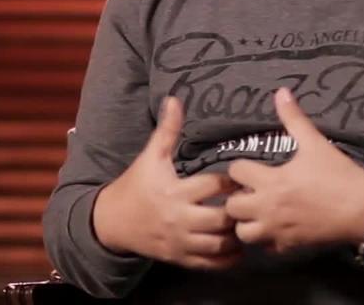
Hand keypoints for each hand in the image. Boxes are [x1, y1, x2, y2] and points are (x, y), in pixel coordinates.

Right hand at [92, 96, 241, 268]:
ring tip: (246, 223)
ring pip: (220, 245)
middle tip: (250, 203)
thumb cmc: (137, 183)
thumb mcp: (151, 156)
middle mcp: (179, 219)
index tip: (241, 177)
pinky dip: (229, 258)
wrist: (113, 221)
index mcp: (174, 191)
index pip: (214, 187)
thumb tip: (175, 99)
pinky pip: (212, 264)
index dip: (231, 182)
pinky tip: (237, 245)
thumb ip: (167, 130)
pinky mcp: (181, 259)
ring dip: (237, 236)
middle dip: (239, 211)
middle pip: (222, 219)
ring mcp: (181, 242)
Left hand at [225, 88, 363, 253]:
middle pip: (232, 207)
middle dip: (237, 197)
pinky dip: (264, 239)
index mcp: (272, 181)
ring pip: (243, 233)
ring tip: (257, 211)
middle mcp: (269, 208)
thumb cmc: (339, 175)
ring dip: (246, 222)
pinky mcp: (289, 246)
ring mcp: (278, 230)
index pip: (235, 173)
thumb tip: (281, 92)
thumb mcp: (315, 143)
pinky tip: (274, 226)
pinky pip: (264, 248)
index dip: (241, 168)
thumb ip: (293, 118)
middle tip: (250, 190)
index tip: (251, 168)